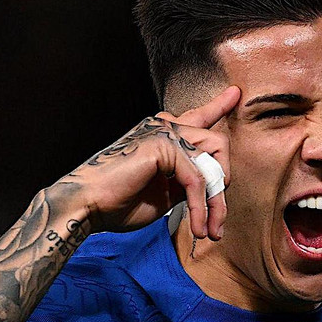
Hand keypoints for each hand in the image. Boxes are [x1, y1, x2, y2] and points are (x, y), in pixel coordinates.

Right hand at [60, 85, 239, 239]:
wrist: (87, 206)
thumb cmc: (118, 203)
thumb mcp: (165, 192)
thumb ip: (187, 180)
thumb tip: (212, 184)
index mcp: (162, 133)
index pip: (198, 116)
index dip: (218, 106)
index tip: (234, 94)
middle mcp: (164, 125)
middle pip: (217, 142)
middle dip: (223, 183)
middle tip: (217, 217)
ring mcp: (163, 131)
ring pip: (212, 161)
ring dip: (215, 200)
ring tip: (209, 227)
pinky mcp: (162, 145)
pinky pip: (197, 178)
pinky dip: (200, 206)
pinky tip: (196, 225)